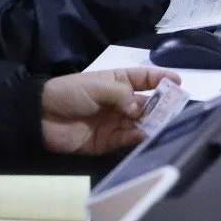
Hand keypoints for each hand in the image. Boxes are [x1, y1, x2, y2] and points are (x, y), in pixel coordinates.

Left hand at [40, 67, 178, 154]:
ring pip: (139, 123)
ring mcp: (115, 122)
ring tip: (162, 126)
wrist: (41, 116)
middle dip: (161, 106)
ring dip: (151, 124)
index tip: (178, 82)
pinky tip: (143, 135)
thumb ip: (121, 95)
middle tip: (175, 110)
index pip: (145, 79)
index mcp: (118, 82)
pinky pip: (126, 140)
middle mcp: (120, 102)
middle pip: (147, 104)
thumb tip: (139, 108)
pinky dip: (136, 138)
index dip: (161, 79)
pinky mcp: (107, 142)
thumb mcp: (97, 86)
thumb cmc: (69, 92)